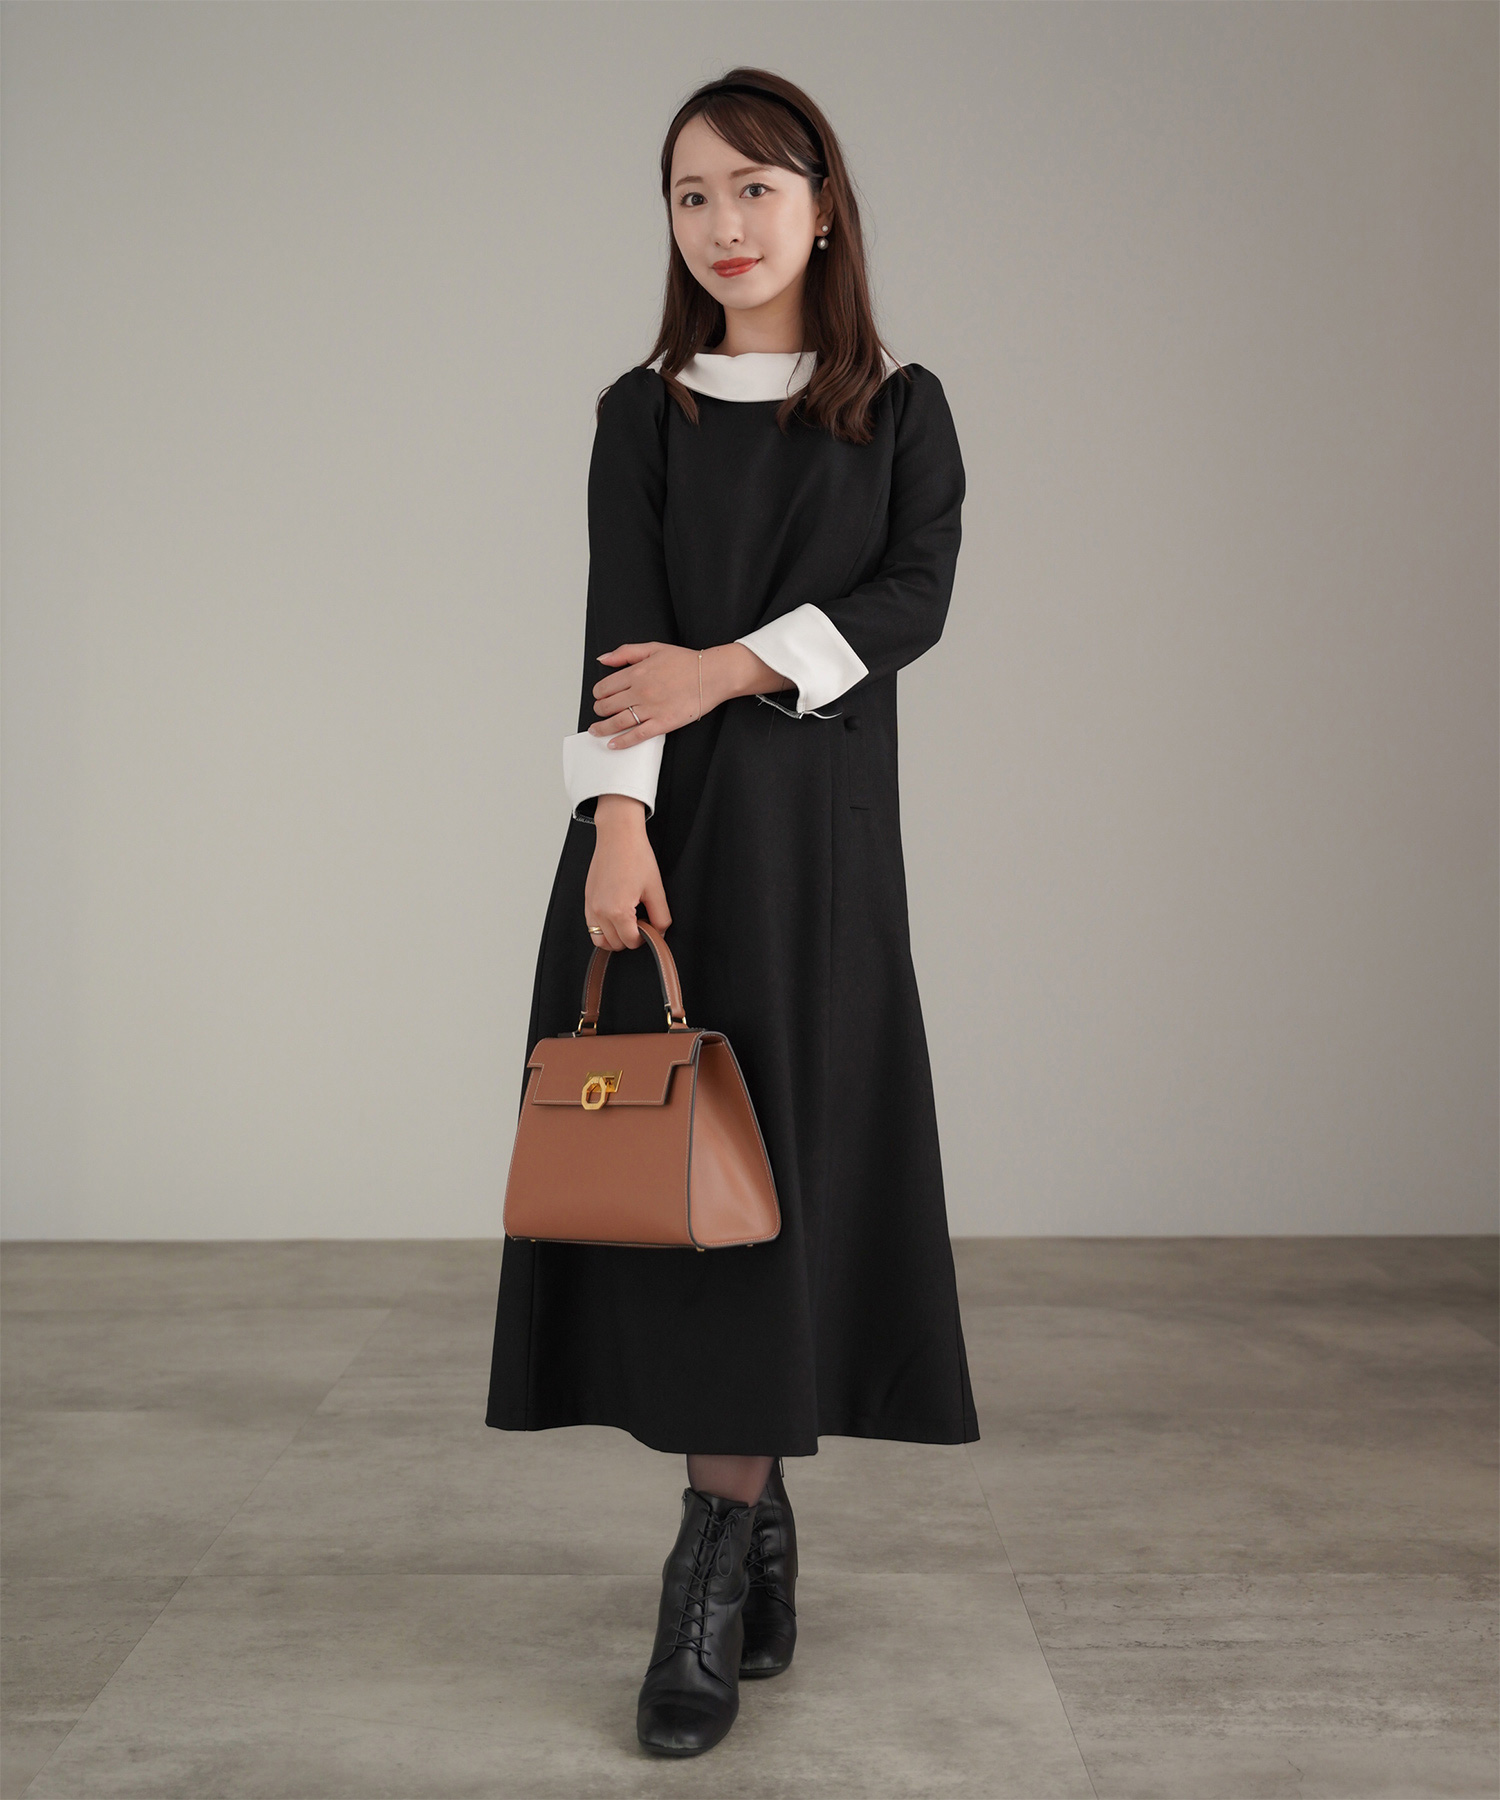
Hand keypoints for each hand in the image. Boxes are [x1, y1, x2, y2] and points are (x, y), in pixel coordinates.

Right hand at [584, 795, 670, 950]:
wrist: (618, 836)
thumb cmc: (636, 857)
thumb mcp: (656, 889)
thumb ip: (661, 917)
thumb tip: (660, 932)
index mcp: (618, 911)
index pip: (631, 942)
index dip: (644, 938)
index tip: (650, 927)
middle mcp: (600, 911)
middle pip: (615, 944)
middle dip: (630, 937)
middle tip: (640, 920)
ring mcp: (591, 906)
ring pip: (600, 940)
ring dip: (614, 937)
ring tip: (628, 921)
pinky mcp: (587, 900)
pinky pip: (592, 926)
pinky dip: (603, 928)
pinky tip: (616, 915)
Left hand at [589, 642, 790, 748]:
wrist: (712, 675)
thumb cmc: (686, 662)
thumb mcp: (653, 648)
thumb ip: (625, 652)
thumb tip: (603, 659)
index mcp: (636, 672)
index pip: (605, 687)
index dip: (598, 693)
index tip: (599, 696)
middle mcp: (640, 691)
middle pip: (608, 705)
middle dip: (599, 710)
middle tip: (599, 713)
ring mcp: (651, 709)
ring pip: (618, 722)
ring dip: (602, 728)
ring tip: (596, 731)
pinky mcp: (663, 723)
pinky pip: (637, 735)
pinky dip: (622, 742)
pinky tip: (613, 744)